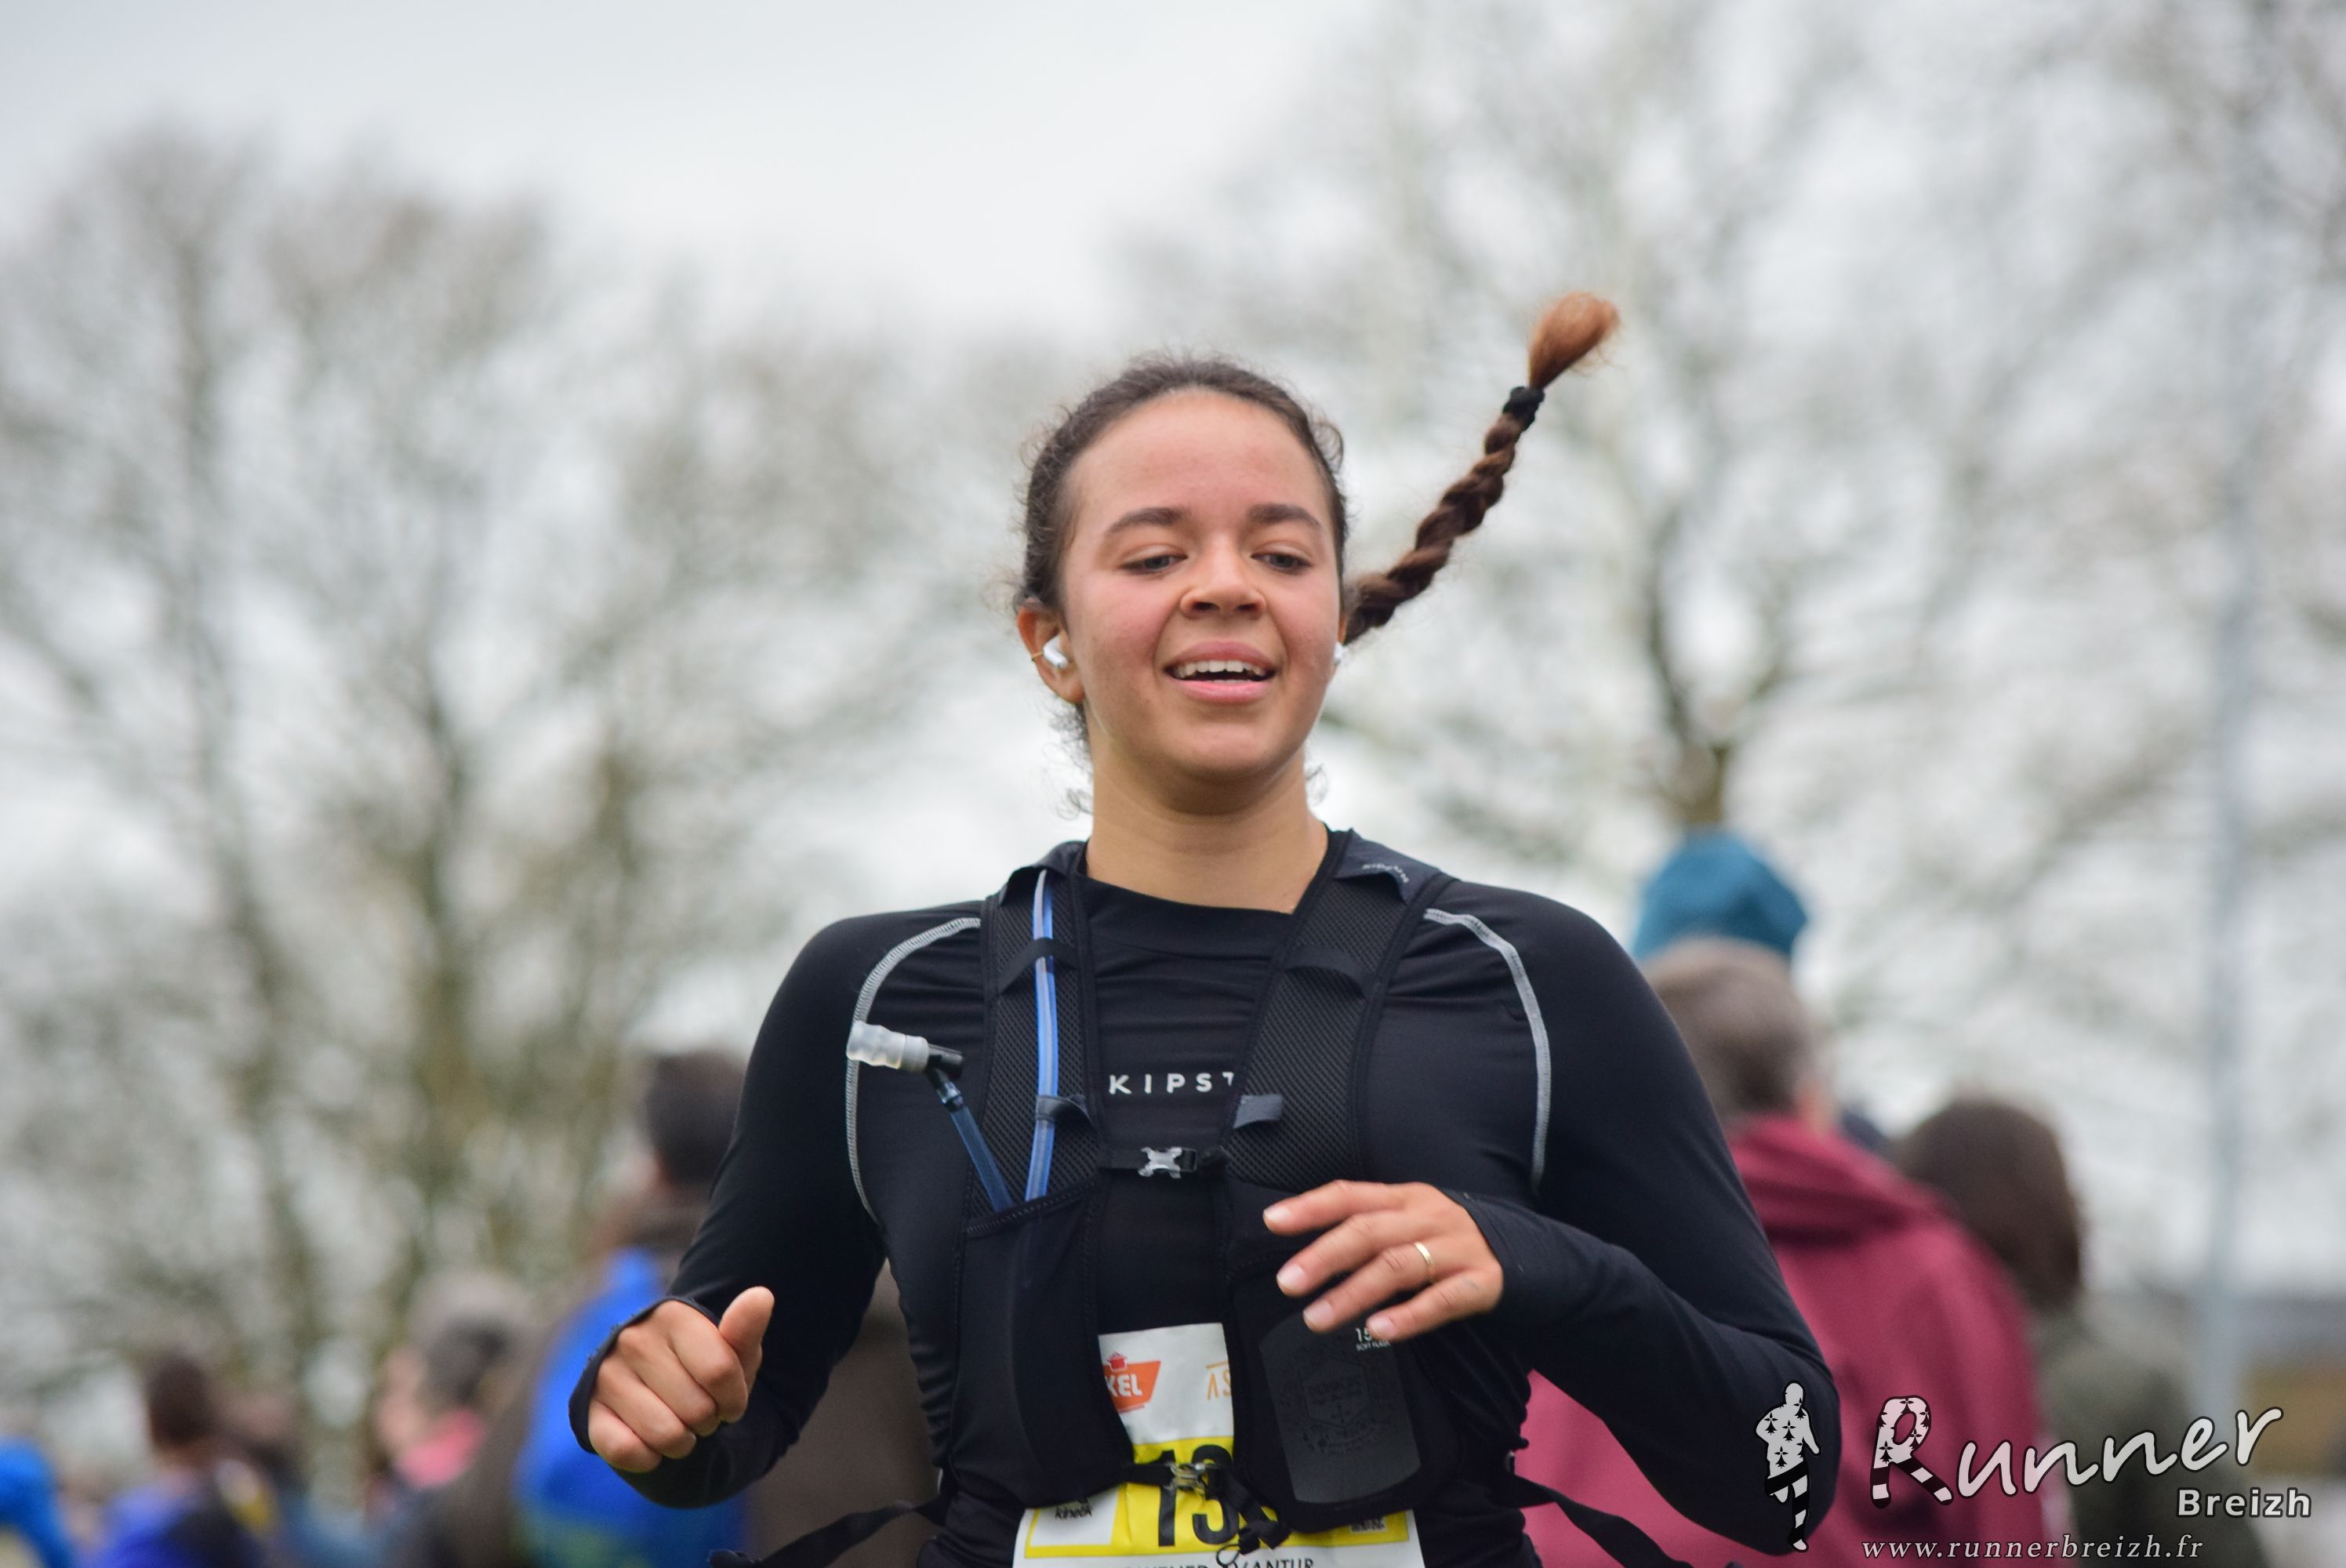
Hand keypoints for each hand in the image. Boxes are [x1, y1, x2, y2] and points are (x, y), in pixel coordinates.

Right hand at [586, 1287, 771, 1472]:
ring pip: (665, 1434)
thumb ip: (746, 1329)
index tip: (730, 1401)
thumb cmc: (703, 1370)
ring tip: (679, 1426)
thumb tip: (762, 1296)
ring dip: (682, 1443)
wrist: (657, 1393)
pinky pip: (627, 1451)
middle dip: (708, 1422)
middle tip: (699, 1412)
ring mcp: (606, 1375)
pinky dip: (649, 1458)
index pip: (720, 1373)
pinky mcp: (587, 1411)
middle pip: (696, 1409)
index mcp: (673, 1316)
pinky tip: (651, 1444)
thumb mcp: (733, 1353)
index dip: (734, 1400)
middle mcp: (633, 1339)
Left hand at [1264, 1182, 1502, 1343]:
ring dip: (1353, 1293)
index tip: (1272, 1222)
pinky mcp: (1482, 1283)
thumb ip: (1366, 1230)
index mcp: (1405, 1198)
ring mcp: (1457, 1249)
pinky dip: (1409, 1316)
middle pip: (1369, 1231)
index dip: (1311, 1207)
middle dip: (1324, 1256)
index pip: (1350, 1195)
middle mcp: (1428, 1217)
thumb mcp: (1410, 1222)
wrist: (1529, 1254)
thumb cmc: (1448, 1242)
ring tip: (1318, 1318)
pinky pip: (1442, 1300)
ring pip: (1399, 1265)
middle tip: (1287, 1283)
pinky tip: (1379, 1330)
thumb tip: (1305, 1256)